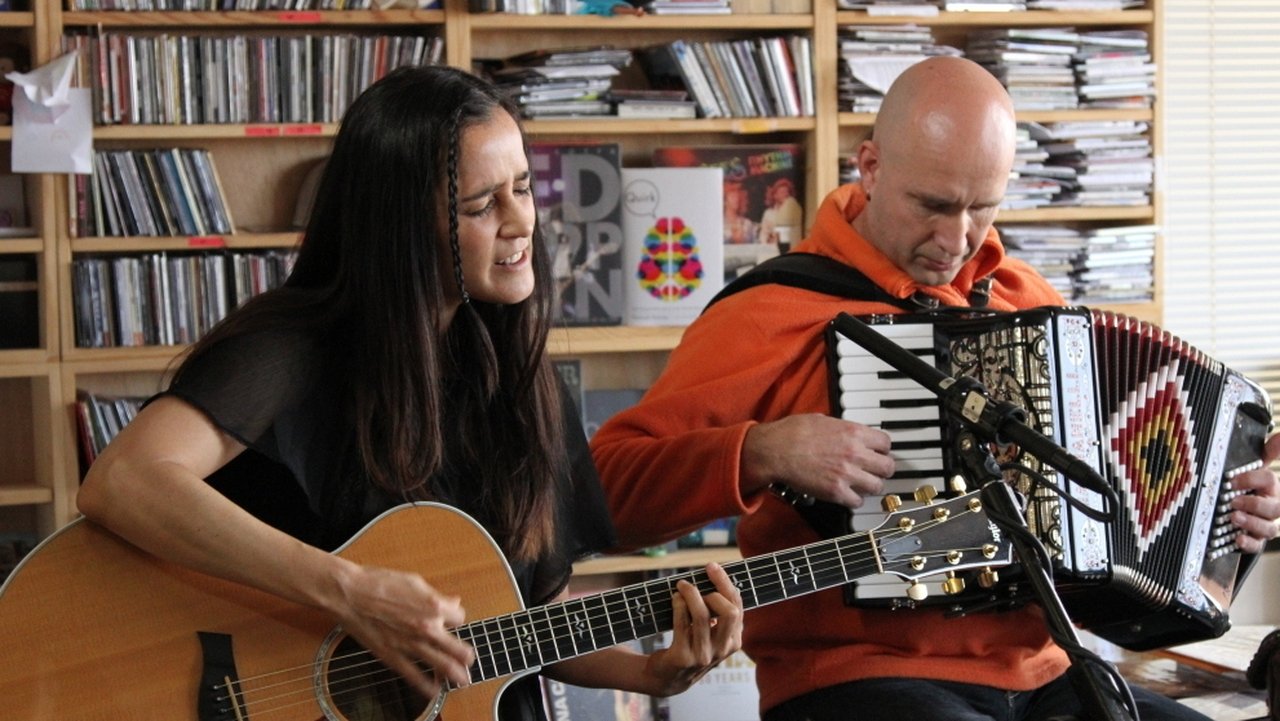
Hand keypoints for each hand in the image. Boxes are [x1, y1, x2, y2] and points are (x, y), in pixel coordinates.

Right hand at [330, 562, 474, 699]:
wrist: (350, 595)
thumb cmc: (380, 583)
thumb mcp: (415, 582)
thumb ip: (436, 596)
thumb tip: (453, 602)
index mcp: (434, 606)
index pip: (460, 618)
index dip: (456, 618)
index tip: (452, 621)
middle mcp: (427, 627)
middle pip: (459, 648)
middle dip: (466, 656)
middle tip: (469, 660)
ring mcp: (411, 644)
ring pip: (443, 665)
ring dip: (456, 675)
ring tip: (463, 681)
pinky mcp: (393, 655)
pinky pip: (414, 676)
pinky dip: (427, 686)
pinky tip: (434, 691)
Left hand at [645, 563, 743, 695]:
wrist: (668, 677)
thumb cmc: (691, 645)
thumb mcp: (710, 633)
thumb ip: (716, 612)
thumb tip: (713, 575)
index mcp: (734, 640)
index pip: (737, 607)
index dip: (725, 583)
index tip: (711, 566)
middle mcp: (722, 650)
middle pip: (729, 612)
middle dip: (713, 589)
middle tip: (695, 582)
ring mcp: (703, 656)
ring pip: (702, 616)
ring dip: (691, 594)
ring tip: (681, 586)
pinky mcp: (683, 658)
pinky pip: (682, 624)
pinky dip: (678, 605)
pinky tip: (675, 598)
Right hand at [743, 414, 891, 507]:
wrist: (775, 450)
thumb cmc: (792, 433)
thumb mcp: (822, 419)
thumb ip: (841, 428)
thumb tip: (847, 432)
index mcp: (853, 432)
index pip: (886, 443)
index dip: (882, 449)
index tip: (878, 453)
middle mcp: (855, 453)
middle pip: (888, 467)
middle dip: (882, 469)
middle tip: (875, 471)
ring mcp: (847, 474)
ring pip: (877, 486)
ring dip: (870, 486)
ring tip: (862, 485)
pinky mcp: (836, 492)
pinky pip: (857, 501)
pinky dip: (854, 500)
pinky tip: (847, 494)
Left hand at [1231, 432, 1279, 553]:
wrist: (1246, 510)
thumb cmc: (1250, 487)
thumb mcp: (1256, 468)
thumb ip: (1268, 452)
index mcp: (1272, 488)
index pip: (1270, 481)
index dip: (1252, 479)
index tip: (1231, 480)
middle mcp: (1273, 507)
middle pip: (1275, 508)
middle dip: (1255, 505)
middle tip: (1233, 501)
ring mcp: (1266, 525)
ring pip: (1269, 529)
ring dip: (1251, 523)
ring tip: (1233, 517)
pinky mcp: (1256, 540)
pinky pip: (1256, 546)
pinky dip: (1248, 543)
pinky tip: (1238, 539)